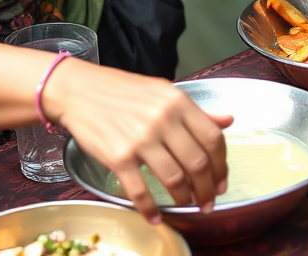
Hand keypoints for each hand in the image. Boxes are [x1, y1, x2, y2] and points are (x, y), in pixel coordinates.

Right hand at [43, 59, 231, 223]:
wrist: (80, 90)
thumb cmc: (124, 91)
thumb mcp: (164, 93)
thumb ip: (196, 111)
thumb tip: (227, 121)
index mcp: (178, 102)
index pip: (213, 138)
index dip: (222, 165)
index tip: (222, 181)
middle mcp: (163, 119)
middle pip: (198, 162)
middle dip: (207, 189)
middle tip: (209, 202)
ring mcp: (141, 139)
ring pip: (174, 178)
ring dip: (185, 199)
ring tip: (188, 205)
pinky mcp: (118, 157)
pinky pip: (140, 191)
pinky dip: (150, 209)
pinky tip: (156, 218)